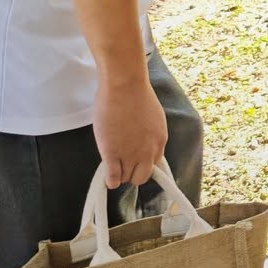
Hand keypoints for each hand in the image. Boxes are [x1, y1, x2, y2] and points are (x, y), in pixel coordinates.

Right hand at [93, 71, 166, 189]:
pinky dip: (110, 180)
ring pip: (126, 178)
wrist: (125, 87)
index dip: (142, 164)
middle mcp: (148, 151)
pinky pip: (113, 177)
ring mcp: (130, 154)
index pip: (154, 165)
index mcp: (160, 141)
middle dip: (132, 174)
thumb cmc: (136, 96)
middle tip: (121, 165)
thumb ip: (149, 134)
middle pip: (141, 176)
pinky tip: (107, 176)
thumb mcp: (153, 118)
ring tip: (112, 166)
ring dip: (119, 175)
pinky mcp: (112, 153)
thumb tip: (141, 141)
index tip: (133, 160)